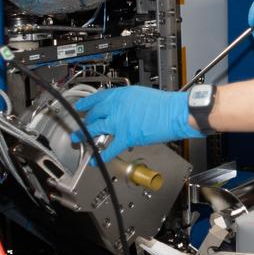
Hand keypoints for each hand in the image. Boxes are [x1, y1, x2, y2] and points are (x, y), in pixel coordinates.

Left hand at [72, 86, 202, 162]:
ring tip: (79, 139)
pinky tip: (96, 159)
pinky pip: (110, 148)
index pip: (98, 98)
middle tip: (83, 125)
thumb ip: (126, 101)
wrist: (174, 112)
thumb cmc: (164, 105)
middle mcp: (117, 106)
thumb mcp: (140, 95)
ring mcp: (120, 122)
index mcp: (121, 95)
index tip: (80, 107)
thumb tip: (120, 109)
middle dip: (87, 121)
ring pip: (96, 129)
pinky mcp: (126, 136)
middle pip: (94, 114)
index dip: (87, 103)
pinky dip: (102, 155)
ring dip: (86, 135)